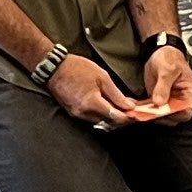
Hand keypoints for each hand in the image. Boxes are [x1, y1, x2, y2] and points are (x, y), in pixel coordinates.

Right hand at [47, 51, 167, 125]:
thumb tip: (129, 106)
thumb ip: (116, 95)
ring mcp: (77, 115)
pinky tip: (106, 106)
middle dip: (122, 118)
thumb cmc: (77, 68)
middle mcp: (84, 113)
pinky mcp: (73, 113)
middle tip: (131, 110)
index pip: (115, 118)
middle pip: (109, 123)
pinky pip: (91, 118)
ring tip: (120, 107)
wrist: (54, 68)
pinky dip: (101, 114)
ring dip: (111, 117)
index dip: (128, 118)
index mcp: (92, 103)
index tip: (137, 114)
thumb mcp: (102, 77)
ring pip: (100, 122)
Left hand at [142, 42, 191, 121]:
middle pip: (172, 117)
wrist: (161, 51)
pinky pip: (150, 109)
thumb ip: (163, 87)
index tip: (160, 111)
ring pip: (160, 115)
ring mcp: (170, 102)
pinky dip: (141, 109)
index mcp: (191, 93)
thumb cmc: (170, 57)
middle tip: (144, 113)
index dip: (173, 115)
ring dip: (147, 114)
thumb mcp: (168, 69)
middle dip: (157, 116)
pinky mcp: (158, 101)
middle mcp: (181, 100)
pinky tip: (133, 106)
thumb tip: (159, 102)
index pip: (185, 112)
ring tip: (135, 111)